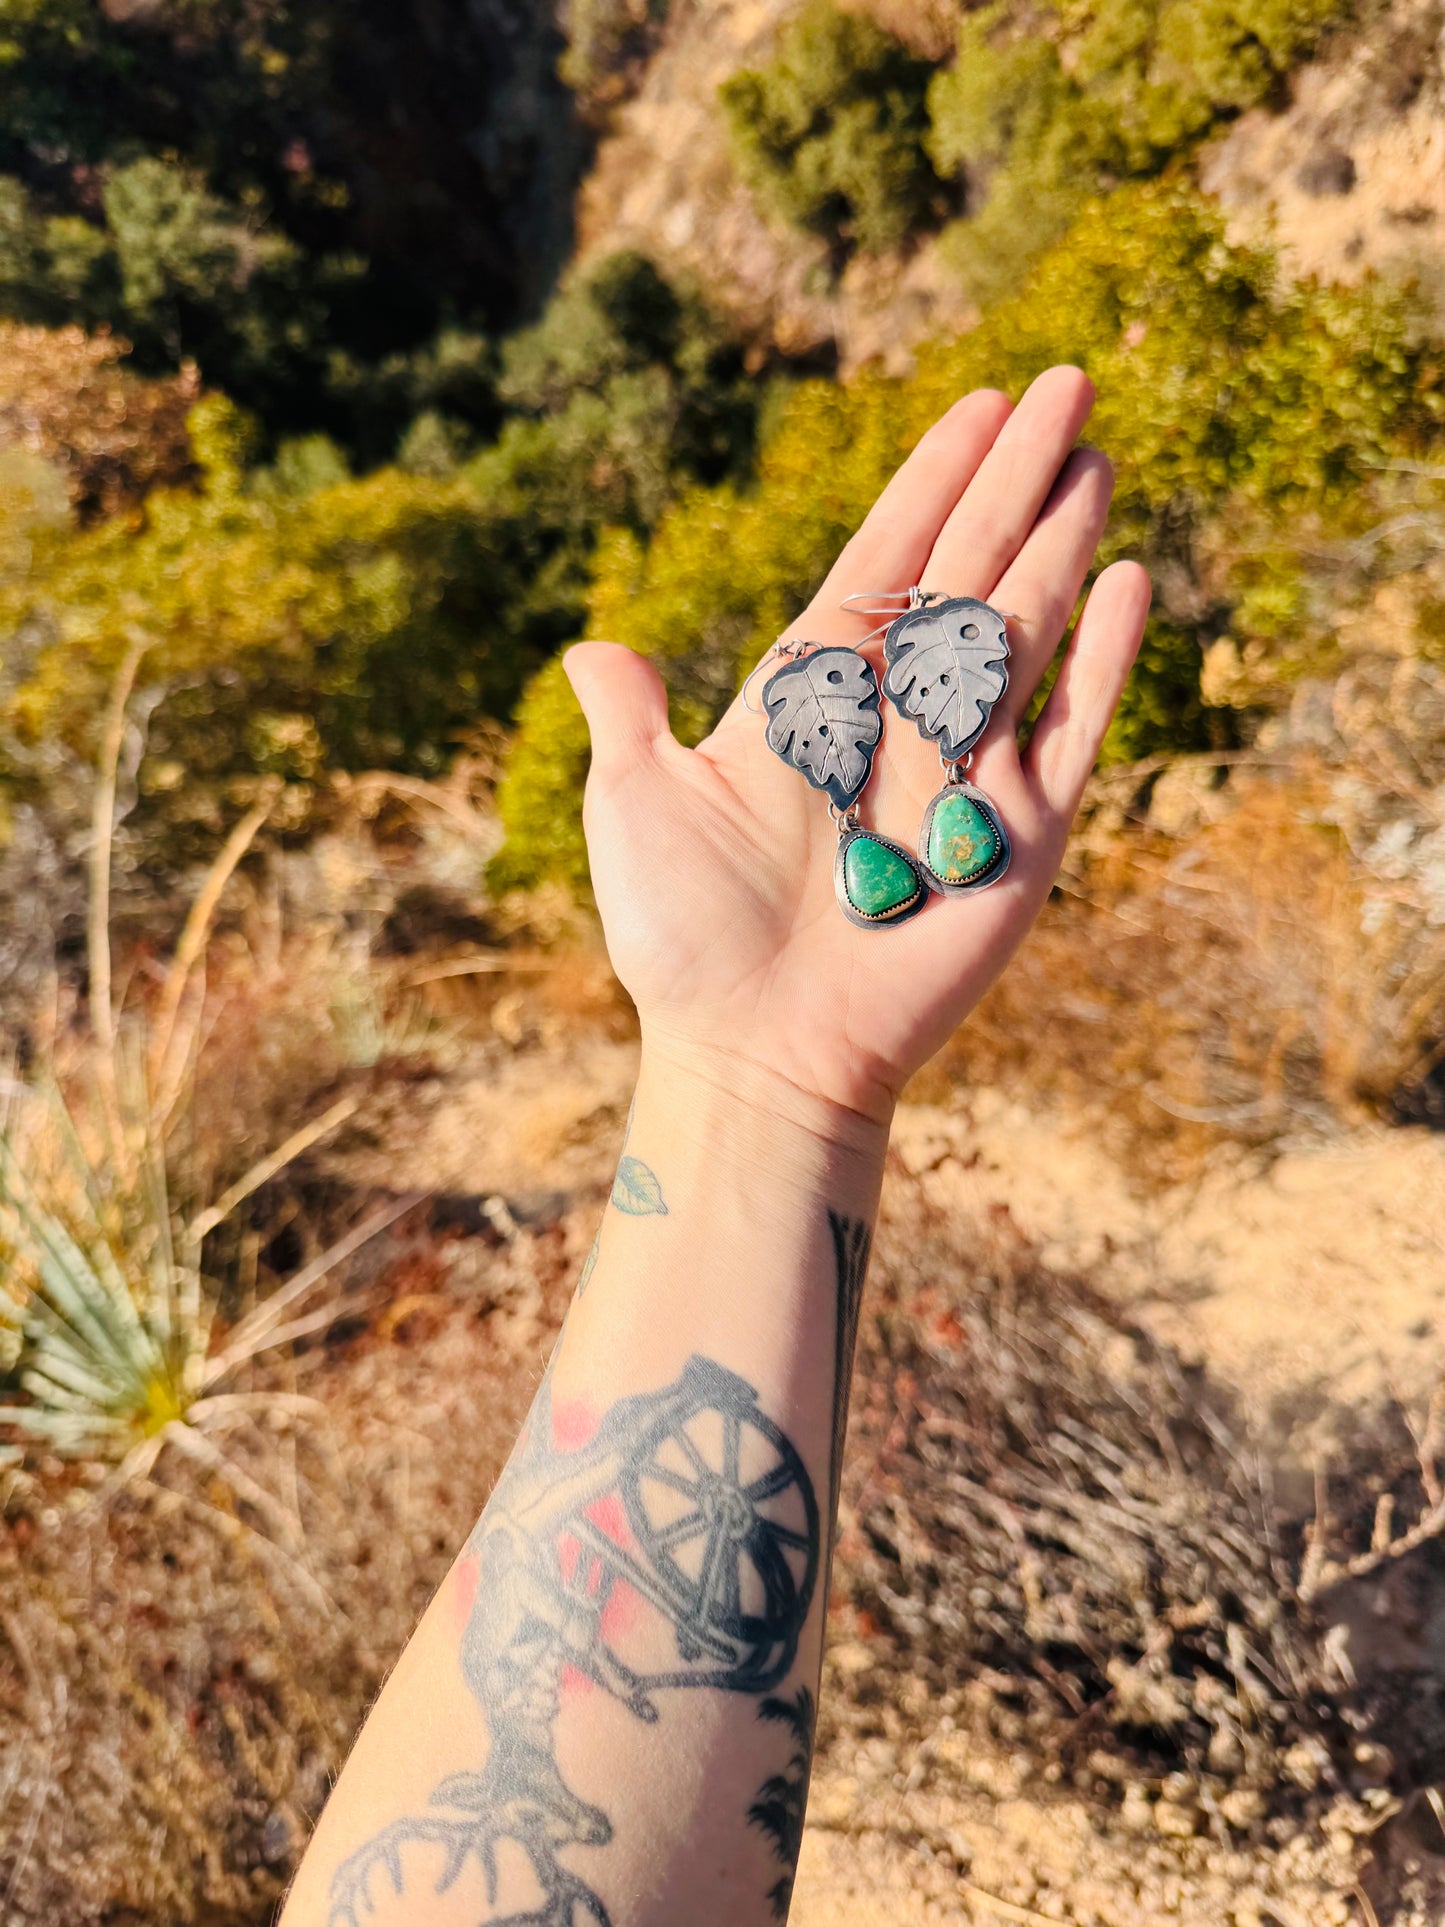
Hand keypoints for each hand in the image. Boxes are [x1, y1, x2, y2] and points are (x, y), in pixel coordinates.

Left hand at [564, 366, 1150, 1128]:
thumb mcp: (639, 806)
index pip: (887, 558)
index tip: (978, 405)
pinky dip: (1102, 656)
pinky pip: (1074, 727)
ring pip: (1026, 625)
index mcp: (813, 693)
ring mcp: (966, 769)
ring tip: (1097, 453)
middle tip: (1069, 382)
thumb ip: (629, 718)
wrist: (758, 1051)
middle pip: (970, 566)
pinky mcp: (1022, 834)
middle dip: (1017, 474)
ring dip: (1062, 537)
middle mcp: (898, 716)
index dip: (934, 480)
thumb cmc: (688, 939)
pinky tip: (1128, 578)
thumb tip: (593, 649)